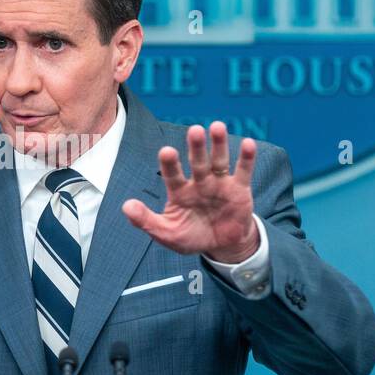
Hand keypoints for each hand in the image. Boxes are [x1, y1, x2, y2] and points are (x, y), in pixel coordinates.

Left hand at [122, 121, 259, 263]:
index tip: (167, 151)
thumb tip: (126, 206)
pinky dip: (246, 158)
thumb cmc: (192, 237)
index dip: (170, 163)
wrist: (222, 247)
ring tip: (217, 127)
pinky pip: (243, 171)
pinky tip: (248, 144)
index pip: (172, 174)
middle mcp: (199, 182)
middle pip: (197, 161)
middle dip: (196, 147)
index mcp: (179, 191)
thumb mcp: (167, 233)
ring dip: (219, 144)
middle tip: (194, 130)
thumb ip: (146, 220)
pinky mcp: (239, 189)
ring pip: (219, 160)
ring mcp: (220, 183)